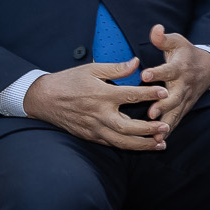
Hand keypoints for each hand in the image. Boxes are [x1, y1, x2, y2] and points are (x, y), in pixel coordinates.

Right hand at [24, 57, 168, 149]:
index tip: (165, 92)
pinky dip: (128, 147)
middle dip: (149, 129)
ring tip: (160, 143)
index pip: (131, 95)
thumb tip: (137, 62)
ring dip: (143, 144)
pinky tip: (142, 146)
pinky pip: (112, 144)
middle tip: (166, 127)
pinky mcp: (90, 136)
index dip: (150, 94)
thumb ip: (116, 68)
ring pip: (122, 141)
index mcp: (102, 95)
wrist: (43, 99)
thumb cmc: (68, 81)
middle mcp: (99, 114)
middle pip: (129, 127)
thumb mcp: (91, 69)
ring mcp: (94, 128)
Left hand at [139, 25, 209, 133]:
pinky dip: (168, 132)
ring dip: (166, 123)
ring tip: (155, 135)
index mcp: (180, 67)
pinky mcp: (184, 108)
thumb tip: (155, 29)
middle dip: (164, 105)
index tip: (145, 74)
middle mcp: (183, 85)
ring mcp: (185, 98)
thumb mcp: (177, 42)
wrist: (208, 68)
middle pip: (175, 96)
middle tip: (151, 112)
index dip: (158, 72)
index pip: (169, 70)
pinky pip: (176, 121)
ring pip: (176, 112)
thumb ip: (163, 38)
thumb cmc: (186, 54)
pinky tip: (158, 142)